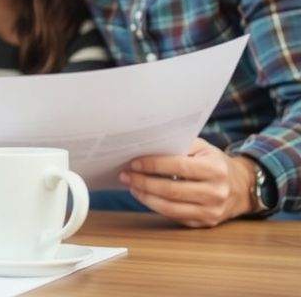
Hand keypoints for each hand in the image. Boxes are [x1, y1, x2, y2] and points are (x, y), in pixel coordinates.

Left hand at [120, 138, 254, 227]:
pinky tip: (144, 196)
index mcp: (215, 169)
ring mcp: (211, 211)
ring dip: (145, 197)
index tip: (133, 163)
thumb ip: (180, 145)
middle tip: (125, 175)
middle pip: (171, 190)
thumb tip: (148, 145)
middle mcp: (216, 192)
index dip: (153, 165)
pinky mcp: (205, 223)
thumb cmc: (215, 163)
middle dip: (143, 182)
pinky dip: (155, 206)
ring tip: (131, 186)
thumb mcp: (204, 148)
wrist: (242, 187)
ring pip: (170, 207)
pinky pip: (174, 216)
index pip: (178, 167)